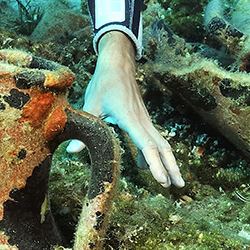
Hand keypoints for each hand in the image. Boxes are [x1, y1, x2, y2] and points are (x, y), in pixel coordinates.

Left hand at [70, 31, 184, 188]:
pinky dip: (154, 154)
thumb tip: (71, 151)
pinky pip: (153, 139)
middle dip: (171, 167)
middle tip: (179, 186)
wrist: (118, 64)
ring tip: (172, 182)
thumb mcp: (91, 105)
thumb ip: (85, 130)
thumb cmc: (105, 82)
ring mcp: (145, 120)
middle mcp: (142, 120)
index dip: (155, 164)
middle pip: (162, 147)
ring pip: (162, 143)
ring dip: (168, 162)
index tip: (162, 180)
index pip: (147, 145)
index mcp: (131, 118)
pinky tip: (146, 167)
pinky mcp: (143, 119)